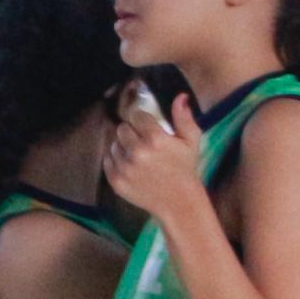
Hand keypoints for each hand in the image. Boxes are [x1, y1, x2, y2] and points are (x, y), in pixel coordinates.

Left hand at [106, 89, 216, 233]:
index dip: (143, 120)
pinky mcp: (115, 180)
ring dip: (123, 146)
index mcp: (155, 139)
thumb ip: (184, 118)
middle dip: (131, 132)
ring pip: (113, 144)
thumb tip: (180, 96)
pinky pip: (107, 160)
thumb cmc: (186, 169)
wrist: (179, 202)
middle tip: (143, 141)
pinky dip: (116, 160)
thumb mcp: (191, 141)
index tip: (149, 127)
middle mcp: (137, 152)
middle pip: (121, 129)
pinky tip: (131, 165)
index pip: (136, 116)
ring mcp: (124, 167)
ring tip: (138, 154)